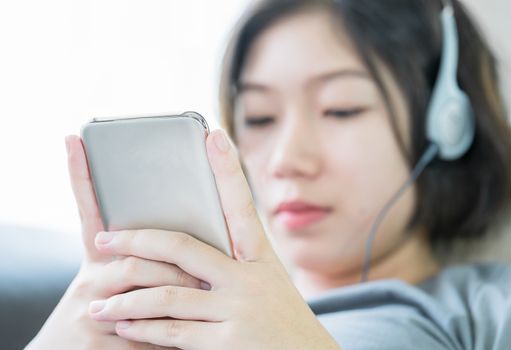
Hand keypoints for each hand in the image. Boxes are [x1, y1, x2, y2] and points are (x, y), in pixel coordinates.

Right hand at [26, 136, 200, 349]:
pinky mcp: (97, 347)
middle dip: (175, 264)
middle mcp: (90, 280)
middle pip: (135, 258)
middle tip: (204, 270)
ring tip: (205, 297)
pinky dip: (168, 338)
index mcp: (100, 260)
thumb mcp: (125, 282)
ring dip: (181, 298)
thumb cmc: (113, 315)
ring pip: (145, 295)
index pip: (89, 210)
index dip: (78, 176)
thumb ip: (153, 258)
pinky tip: (180, 338)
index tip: (74, 139)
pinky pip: (147, 338)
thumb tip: (190, 233)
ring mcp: (90, 313)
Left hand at [87, 130, 340, 349]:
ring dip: (126, 300)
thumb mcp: (268, 282)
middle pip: (181, 248)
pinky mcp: (227, 342)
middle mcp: (248, 278)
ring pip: (167, 296)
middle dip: (137, 241)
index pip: (240, 204)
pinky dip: (144, 329)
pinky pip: (173, 332)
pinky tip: (124, 325)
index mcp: (259, 257)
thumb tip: (187, 251)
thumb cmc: (283, 319)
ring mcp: (237, 309)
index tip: (213, 135)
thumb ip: (235, 264)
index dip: (227, 169)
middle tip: (104, 239)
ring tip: (97, 303)